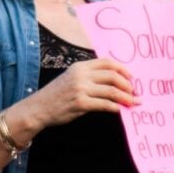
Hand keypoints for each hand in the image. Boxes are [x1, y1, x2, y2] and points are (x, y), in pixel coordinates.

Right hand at [19, 58, 137, 132]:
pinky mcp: (81, 103)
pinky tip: (120, 110)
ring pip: (112, 91)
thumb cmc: (56, 95)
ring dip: (126, 98)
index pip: (107, 62)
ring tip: (134, 103)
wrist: (38, 108)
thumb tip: (113, 81)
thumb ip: (88, 76)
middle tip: (135, 93)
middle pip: (113, 76)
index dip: (123, 69)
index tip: (132, 78)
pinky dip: (115, 107)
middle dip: (128, 85)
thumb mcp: (70, 78)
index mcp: (80, 67)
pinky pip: (105, 104)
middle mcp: (81, 75)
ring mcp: (81, 89)